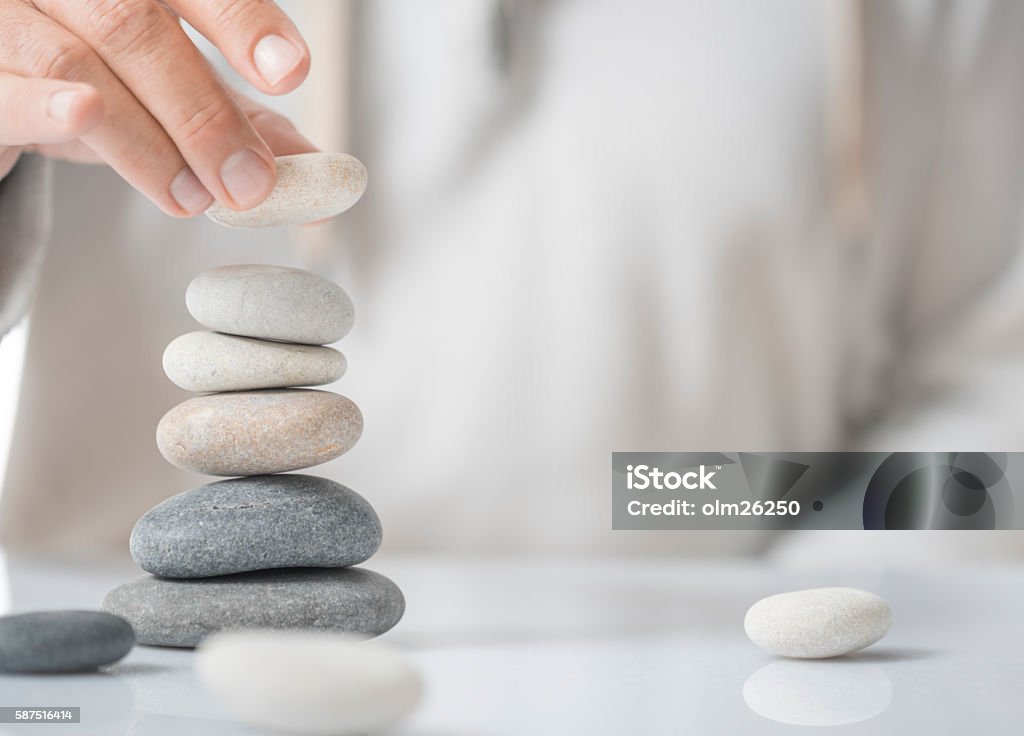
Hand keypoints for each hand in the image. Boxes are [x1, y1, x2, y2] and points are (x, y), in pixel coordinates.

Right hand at [0, 0, 316, 215]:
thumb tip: (315, 167)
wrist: (3, 81)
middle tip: (247, 182)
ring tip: (193, 197)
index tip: (290, 72)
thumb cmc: (93, 71)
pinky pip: (6, 88)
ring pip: (78, 62)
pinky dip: (46, 105)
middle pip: (138, 26)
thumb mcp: (170, 88)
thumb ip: (240, 117)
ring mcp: (9, 11)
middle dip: (204, 114)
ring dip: (146, 141)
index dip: (243, 22)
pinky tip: (82, 112)